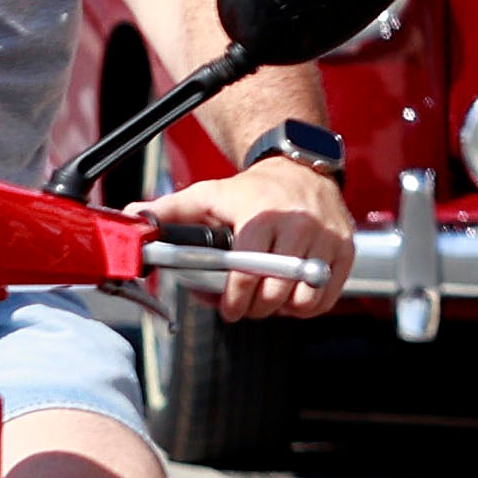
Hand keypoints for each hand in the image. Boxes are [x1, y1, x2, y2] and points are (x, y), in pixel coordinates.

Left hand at [134, 156, 350, 320]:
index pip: (248, 272)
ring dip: (283, 310)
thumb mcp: (209, 193)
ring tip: (269, 302)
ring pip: (304, 299)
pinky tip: (291, 297)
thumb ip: (170, 210)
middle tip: (244, 307)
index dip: (234, 300)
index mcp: (262, 215)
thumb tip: (132, 218)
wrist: (300, 167)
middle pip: (275, 292)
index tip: (227, 309)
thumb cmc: (251, 189)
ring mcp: (326, 240)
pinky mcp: (345, 250)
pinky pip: (326, 297)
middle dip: (255, 309)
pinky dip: (308, 306)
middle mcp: (298, 226)